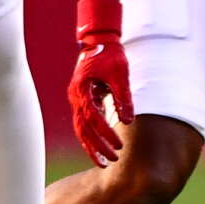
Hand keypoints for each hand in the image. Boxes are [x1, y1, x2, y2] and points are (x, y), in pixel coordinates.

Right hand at [69, 0, 130, 166]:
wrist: (98, 41)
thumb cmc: (110, 55)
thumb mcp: (121, 74)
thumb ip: (123, 97)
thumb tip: (128, 121)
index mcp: (82, 91)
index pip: (93, 119)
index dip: (106, 134)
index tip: (120, 145)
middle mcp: (76, 98)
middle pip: (83, 129)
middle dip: (98, 147)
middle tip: (113, 160)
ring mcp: (76, 100)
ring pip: (81, 129)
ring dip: (92, 146)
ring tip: (105, 162)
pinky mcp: (81, 101)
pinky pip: (83, 123)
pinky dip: (91, 136)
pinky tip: (100, 147)